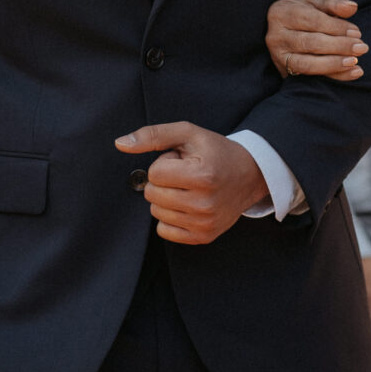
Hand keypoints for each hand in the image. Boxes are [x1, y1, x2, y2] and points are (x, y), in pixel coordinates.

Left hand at [116, 122, 267, 243]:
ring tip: (190, 188)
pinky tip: (188, 205)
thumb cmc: (216, 152)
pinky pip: (164, 231)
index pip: (154, 173)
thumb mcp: (188, 134)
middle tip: (187, 175)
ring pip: (156, 212)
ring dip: (167, 198)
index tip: (185, 161)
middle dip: (164, 181)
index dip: (166, 163)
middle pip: (152, 194)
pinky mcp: (203, 237)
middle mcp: (204, 203)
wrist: (250, 175)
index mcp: (202, 176)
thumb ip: (153, 135)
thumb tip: (120, 143)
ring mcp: (204, 223)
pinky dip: (170, 217)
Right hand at [267, 0, 366, 79]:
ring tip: (356, 61)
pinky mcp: (284, 71)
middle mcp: (275, 35)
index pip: (313, 20)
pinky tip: (353, 72)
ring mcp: (278, 55)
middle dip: (340, 46)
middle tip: (362, 47)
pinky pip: (311, 77)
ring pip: (308, 64)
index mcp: (282, 12)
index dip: (337, 27)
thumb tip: (351, 7)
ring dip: (335, 64)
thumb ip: (335, 2)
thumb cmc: (306, 14)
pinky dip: (334, 75)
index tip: (356, 32)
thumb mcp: (318, 3)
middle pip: (311, 43)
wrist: (287, 30)